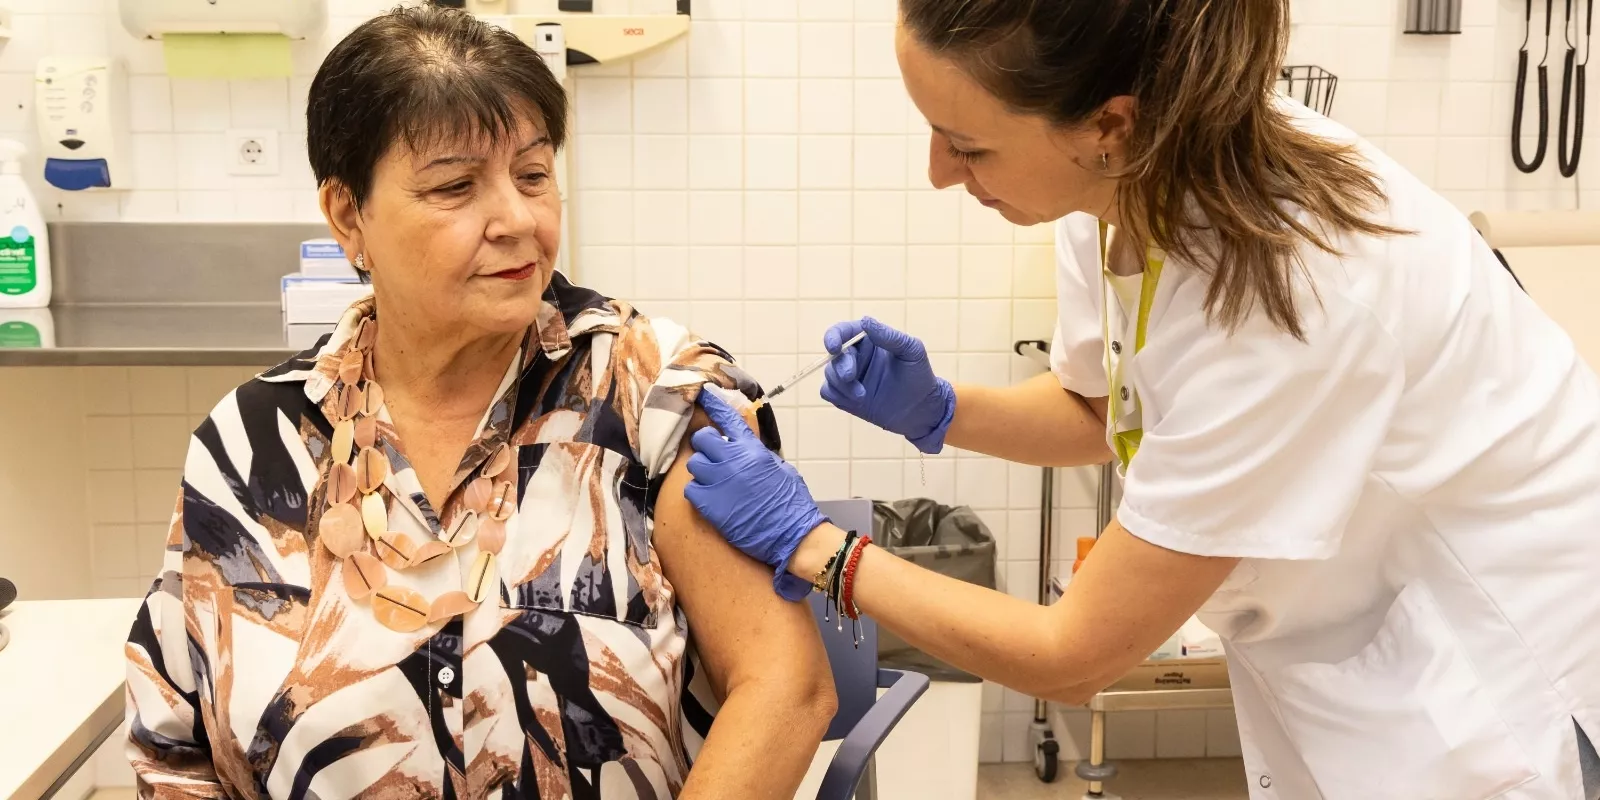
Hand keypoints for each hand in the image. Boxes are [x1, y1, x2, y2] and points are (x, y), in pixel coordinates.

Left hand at [686, 390, 828, 600]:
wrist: (792, 534)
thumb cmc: (792, 504)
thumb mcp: (780, 469)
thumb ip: (758, 455)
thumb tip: (746, 449)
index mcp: (753, 449)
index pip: (729, 419)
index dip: (714, 405)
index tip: (703, 395)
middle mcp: (733, 459)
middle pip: (702, 439)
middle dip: (706, 446)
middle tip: (714, 458)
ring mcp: (719, 481)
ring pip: (694, 464)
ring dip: (702, 472)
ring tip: (715, 484)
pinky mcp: (708, 503)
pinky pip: (690, 489)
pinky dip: (697, 493)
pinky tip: (711, 501)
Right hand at [822, 317, 956, 453]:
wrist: (921, 409)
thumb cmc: (919, 375)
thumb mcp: (911, 351)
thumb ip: (889, 336)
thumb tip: (865, 321)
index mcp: (869, 340)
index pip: (843, 332)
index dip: (833, 336)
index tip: (834, 347)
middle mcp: (856, 356)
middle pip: (833, 356)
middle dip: (840, 365)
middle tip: (850, 376)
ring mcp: (849, 377)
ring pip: (829, 374)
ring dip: (842, 385)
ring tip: (862, 395)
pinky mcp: (846, 396)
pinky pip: (828, 392)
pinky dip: (838, 396)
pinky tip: (857, 401)